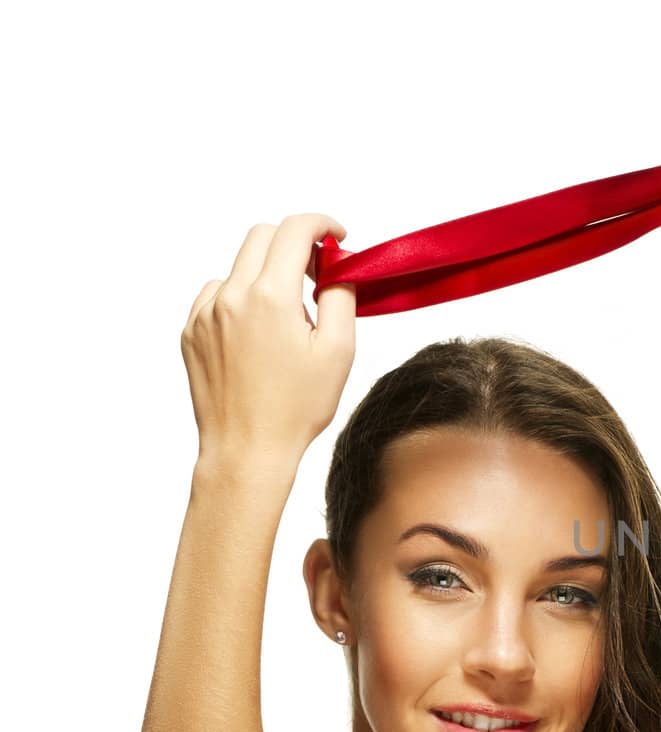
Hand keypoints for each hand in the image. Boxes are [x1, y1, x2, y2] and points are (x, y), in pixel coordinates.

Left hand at [179, 213, 356, 466]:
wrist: (247, 450)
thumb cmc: (295, 408)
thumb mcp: (338, 351)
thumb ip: (340, 298)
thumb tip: (337, 271)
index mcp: (270, 297)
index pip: (295, 230)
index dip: (322, 224)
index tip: (337, 237)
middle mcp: (231, 297)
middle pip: (262, 237)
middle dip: (295, 244)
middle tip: (318, 274)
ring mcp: (205, 314)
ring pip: (239, 266)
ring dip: (267, 275)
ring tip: (287, 318)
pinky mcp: (191, 332)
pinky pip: (217, 295)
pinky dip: (241, 299)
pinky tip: (259, 334)